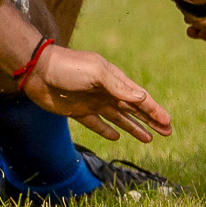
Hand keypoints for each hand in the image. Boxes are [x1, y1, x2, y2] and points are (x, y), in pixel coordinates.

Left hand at [20, 45, 172, 142]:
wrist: (37, 71)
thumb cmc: (67, 67)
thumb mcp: (96, 73)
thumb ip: (118, 87)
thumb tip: (142, 98)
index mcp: (114, 79)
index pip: (139, 98)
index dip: (155, 110)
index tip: (168, 123)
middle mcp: (106, 91)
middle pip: (133, 109)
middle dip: (150, 121)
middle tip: (167, 133)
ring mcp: (93, 102)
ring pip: (119, 118)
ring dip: (134, 127)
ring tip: (149, 139)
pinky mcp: (78, 111)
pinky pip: (97, 124)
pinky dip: (107, 131)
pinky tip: (116, 137)